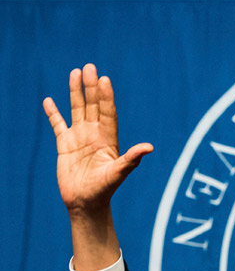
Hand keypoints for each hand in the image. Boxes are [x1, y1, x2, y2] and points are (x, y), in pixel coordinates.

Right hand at [43, 64, 152, 269]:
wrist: (86, 203)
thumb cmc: (104, 190)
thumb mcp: (118, 173)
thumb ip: (132, 159)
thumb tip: (150, 148)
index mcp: (108, 139)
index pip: (108, 113)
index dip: (106, 97)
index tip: (105, 79)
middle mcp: (94, 135)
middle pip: (93, 106)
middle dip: (91, 87)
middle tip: (90, 67)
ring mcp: (79, 138)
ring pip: (77, 110)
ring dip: (76, 92)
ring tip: (75, 73)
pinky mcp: (64, 145)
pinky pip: (58, 125)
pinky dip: (53, 113)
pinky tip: (49, 100)